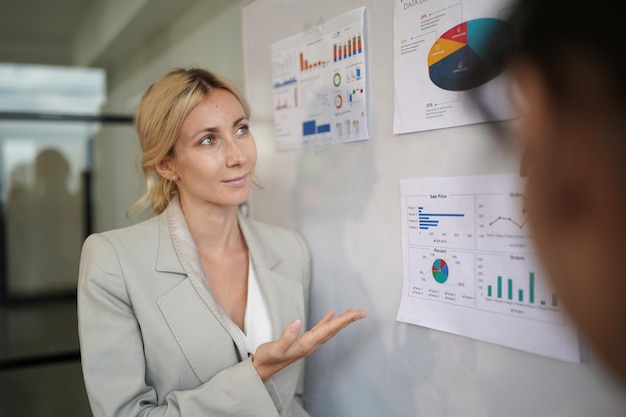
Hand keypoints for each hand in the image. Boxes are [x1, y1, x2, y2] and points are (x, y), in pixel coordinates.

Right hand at [252, 308, 366, 380]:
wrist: (263, 367)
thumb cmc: (269, 358)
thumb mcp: (276, 348)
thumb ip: (287, 336)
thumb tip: (297, 322)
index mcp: (307, 344)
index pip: (329, 329)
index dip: (343, 320)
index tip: (356, 314)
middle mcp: (311, 343)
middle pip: (334, 330)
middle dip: (348, 320)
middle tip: (361, 312)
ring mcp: (308, 342)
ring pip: (329, 329)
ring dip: (341, 321)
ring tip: (352, 312)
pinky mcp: (303, 340)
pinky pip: (320, 329)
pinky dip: (327, 321)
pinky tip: (331, 315)